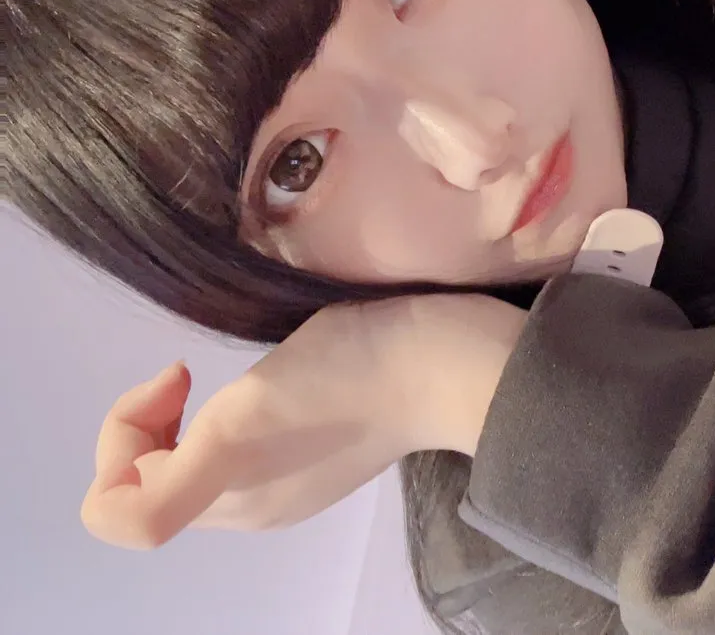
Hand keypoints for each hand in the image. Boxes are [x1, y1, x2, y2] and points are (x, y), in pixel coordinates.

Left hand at [81, 293, 525, 549]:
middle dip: (149, 425)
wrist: (448, 360)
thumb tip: (114, 503)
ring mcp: (293, 478)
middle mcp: (254, 505)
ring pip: (195, 462)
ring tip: (229, 372)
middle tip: (191, 372)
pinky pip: (242, 446)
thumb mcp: (241, 425)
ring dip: (186, 417)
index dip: (121, 435)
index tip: (179, 377)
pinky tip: (270, 376)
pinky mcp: (325, 446)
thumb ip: (171, 485)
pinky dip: (230, 412)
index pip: (114, 502)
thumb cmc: (345, 382)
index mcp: (230, 504)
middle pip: (151, 480)